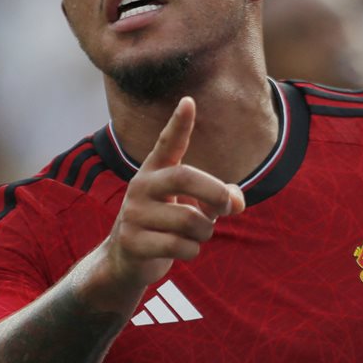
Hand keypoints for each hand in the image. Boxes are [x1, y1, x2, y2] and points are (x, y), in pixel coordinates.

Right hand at [100, 97, 244, 292]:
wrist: (125, 260)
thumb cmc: (166, 227)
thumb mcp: (194, 208)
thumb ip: (219, 200)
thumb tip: (237, 202)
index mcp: (154, 172)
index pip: (167, 143)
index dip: (179, 124)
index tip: (189, 102)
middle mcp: (140, 186)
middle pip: (185, 177)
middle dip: (215, 192)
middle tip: (228, 206)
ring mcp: (133, 213)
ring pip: (190, 220)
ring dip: (205, 232)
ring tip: (197, 235)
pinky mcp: (132, 241)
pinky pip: (179, 245)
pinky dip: (192, 251)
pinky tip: (184, 250)